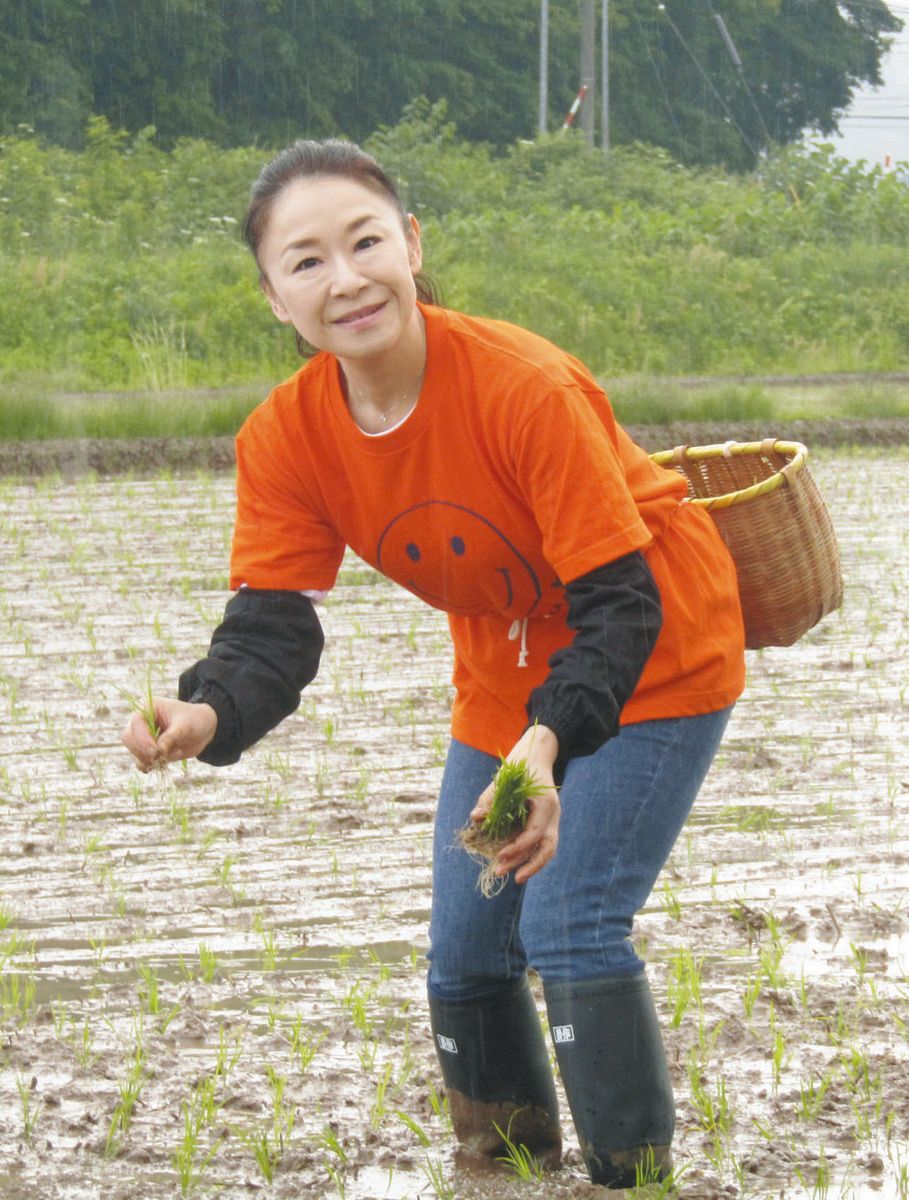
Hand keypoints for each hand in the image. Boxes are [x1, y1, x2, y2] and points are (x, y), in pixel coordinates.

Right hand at [121, 697, 216, 772]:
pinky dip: (152, 765)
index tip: (155, 750)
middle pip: (129, 739)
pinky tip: (165, 761)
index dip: (142, 739)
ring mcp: (143, 737)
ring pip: (135, 753)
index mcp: (147, 707)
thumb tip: (157, 752)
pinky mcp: (148, 751)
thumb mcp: (185, 727)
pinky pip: (141, 762)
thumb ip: (170, 738)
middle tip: (163, 755)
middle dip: (145, 750)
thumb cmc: (195, 720)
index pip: (135, 724)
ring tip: (175, 751)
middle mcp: (141, 721)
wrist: (205, 729)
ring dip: (152, 758)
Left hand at [470, 724, 560, 884]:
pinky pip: (542, 844)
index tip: (500, 855)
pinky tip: (514, 863)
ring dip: (530, 865)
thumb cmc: (518, 766)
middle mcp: (553, 814)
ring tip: (511, 877)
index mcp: (545, 803)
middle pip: (547, 848)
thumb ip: (489, 800)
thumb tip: (475, 819)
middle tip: (499, 872)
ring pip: (548, 849)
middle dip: (526, 864)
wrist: (536, 756)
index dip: (517, 847)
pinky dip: (530, 856)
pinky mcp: (547, 823)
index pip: (535, 833)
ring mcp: (552, 820)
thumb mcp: (502, 780)